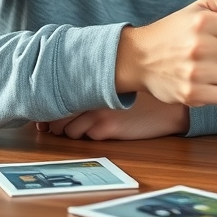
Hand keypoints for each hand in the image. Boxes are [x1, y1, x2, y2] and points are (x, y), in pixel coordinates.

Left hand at [36, 93, 189, 139]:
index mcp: (94, 79)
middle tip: (62, 124)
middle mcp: (92, 95)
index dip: (52, 107)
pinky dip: (89, 135)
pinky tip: (104, 128)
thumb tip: (66, 92)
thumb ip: (95, 83)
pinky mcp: (107, 128)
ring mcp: (98, 112)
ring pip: (68, 130)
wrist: (169, 106)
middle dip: (57, 123)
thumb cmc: (145, 93)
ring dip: (73, 130)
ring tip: (88, 125)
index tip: (48, 114)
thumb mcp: (118, 82)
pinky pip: (85, 137)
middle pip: (58, 115)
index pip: (59, 94)